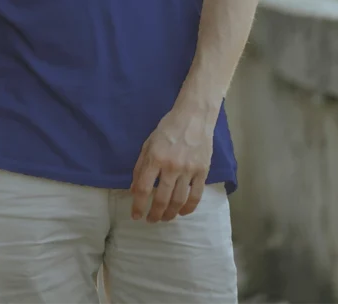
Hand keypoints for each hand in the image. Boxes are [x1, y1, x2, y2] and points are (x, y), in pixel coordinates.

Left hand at [130, 107, 214, 222]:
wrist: (194, 116)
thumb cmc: (168, 128)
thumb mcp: (148, 143)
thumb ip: (140, 167)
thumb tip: (134, 190)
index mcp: (155, 157)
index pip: (143, 188)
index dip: (138, 205)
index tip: (135, 215)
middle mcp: (171, 166)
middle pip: (161, 198)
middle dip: (154, 214)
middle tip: (151, 220)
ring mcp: (189, 169)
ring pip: (178, 201)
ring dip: (170, 214)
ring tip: (164, 218)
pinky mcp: (203, 171)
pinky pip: (196, 195)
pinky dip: (189, 208)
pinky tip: (182, 212)